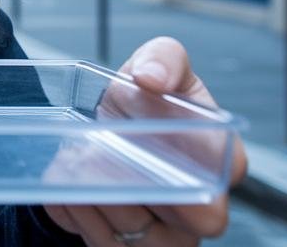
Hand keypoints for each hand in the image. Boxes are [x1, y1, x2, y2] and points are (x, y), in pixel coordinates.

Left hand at [44, 37, 248, 245]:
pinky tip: (63, 186)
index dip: (187, 165)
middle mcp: (201, 208)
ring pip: (132, 236)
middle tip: (95, 155)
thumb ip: (163, 58)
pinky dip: (72, 212)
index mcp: (218, 160)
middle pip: (178, 219)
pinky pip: (98, 243)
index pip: (223, 176)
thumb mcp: (157, 64)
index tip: (140, 137)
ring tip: (74, 161)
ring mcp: (167, 239)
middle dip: (131, 187)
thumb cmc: (146, 102)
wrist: (107, 125)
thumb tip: (151, 77)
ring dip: (94, 195)